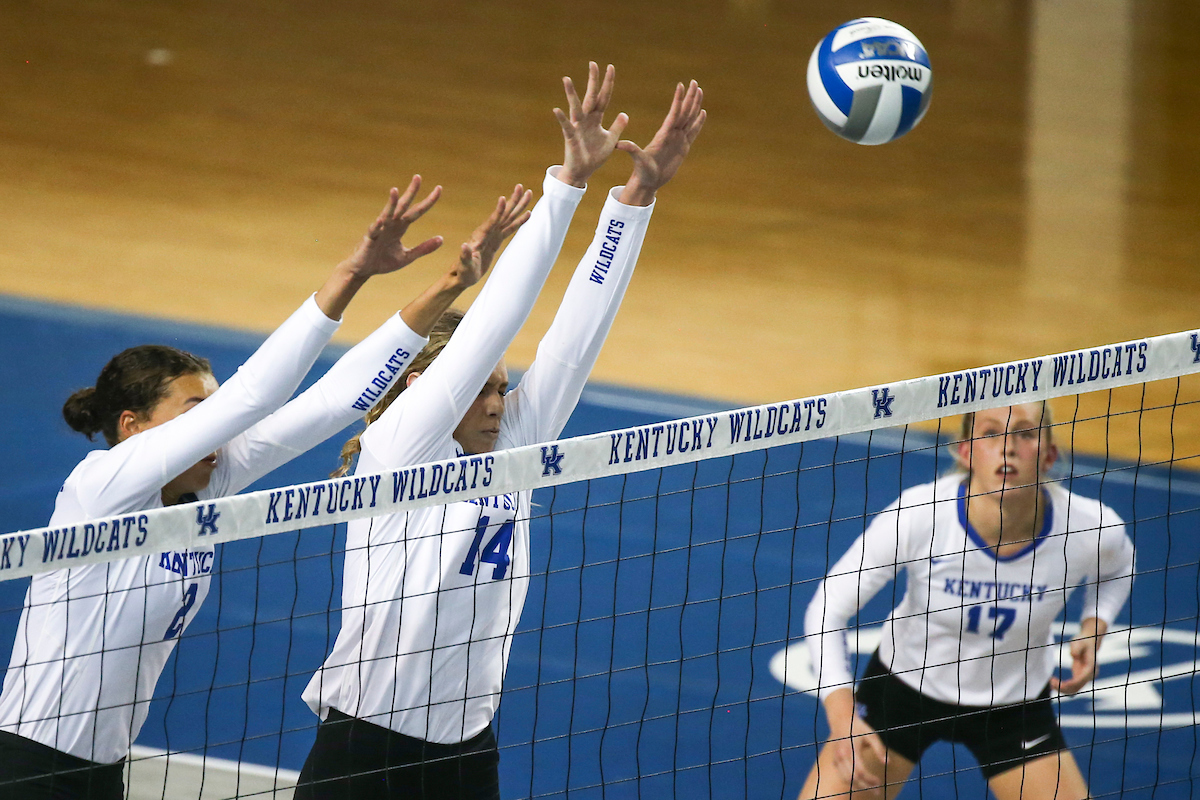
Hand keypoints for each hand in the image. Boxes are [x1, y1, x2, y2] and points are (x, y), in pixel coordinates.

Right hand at [341, 175, 443, 280]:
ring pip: (387, 214)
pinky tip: (381, 220)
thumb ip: (423, 248)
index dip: (428, 201)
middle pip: (403, 206)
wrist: (364, 271)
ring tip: (395, 191)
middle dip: (411, 192)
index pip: (417, 211)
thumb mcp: (407, 257)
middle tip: (418, 177)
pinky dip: (377, 226)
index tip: (439, 188)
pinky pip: (374, 231)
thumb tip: (442, 239)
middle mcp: (391, 224)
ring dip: (391, 203)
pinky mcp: (369, 240)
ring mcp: (379, 230)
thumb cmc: (383, 262)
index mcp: (400, 227)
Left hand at [450, 184, 533, 288]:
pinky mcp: (496, 240)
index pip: (492, 221)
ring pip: (508, 217)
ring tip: (528, 193)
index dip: (498, 211)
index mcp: (480, 236)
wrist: (462, 276)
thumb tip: (465, 246)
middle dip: (513, 200)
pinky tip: (527, 214)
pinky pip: (510, 228)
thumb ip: (465, 256)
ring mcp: (492, 235)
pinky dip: (519, 220)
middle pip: (504, 213)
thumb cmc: (463, 272)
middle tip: (522, 186)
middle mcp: (487, 232)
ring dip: (518, 205)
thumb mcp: (464, 266)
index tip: (504, 198)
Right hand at [554, 62, 627, 187]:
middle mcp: (587, 119)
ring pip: (575, 107)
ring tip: (566, 79)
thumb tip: (625, 114)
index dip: (608, 84)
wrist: (583, 171)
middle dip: (592, 81)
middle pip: (591, 96)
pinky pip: (566, 126)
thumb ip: (617, 127)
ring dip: (571, 94)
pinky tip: (557, 109)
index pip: (604, 97)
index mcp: (597, 118)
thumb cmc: (595, 156)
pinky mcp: (571, 137)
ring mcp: (578, 126)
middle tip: (593, 63)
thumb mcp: (611, 141)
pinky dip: (562, 118)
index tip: (611, 67)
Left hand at [616, 80, 705, 205]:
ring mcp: (678, 139)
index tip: (681, 85)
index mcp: (663, 134)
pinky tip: (703, 112)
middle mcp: (672, 134)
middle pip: (684, 112)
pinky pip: (693, 132)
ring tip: (699, 91)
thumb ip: (631, 150)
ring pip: (689, 118)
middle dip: (690, 97)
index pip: (673, 113)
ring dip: (695, 105)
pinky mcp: (683, 147)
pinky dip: (698, 122)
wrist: (648, 181)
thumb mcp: (638, 160)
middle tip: (694, 82)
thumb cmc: (642, 172)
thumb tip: (619, 144)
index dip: (678, 100)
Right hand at [829, 713, 889, 793]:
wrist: (841, 721)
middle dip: (865, 786)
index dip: (870, 779)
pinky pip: (842, 775)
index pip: (860, 771)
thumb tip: (888, 763)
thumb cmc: (859, 728)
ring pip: (846, 779)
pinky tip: (861, 781)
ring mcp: (837, 758)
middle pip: (853, 778)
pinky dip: (851, 781)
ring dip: (858, 785)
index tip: (879, 781)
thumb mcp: (872, 735)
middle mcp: (841, 755)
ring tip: (870, 787)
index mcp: (851, 749)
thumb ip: (880, 749)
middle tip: (877, 790)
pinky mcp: (835, 760)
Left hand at [1050, 618, 1106, 694]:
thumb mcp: (1079, 642)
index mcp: (1091, 667)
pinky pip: (1072, 686)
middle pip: (1077, 687)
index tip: (1060, 684)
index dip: (1071, 684)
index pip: (1081, 679)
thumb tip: (1073, 655)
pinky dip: (1063, 687)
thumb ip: (1076, 648)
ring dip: (1063, 689)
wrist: (1089, 641)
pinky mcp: (1080, 677)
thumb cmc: (1083, 641)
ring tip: (1050, 683)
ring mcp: (1085, 677)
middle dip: (1064, 688)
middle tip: (1051, 683)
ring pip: (1074, 689)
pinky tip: (1053, 682)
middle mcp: (1090, 675)